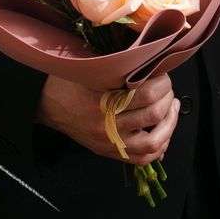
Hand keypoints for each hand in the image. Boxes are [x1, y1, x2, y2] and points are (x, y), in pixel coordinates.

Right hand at [34, 74, 179, 165]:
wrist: (47, 104)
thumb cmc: (70, 81)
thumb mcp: (92, 69)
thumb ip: (120, 67)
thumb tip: (150, 61)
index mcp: (102, 101)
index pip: (146, 93)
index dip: (162, 83)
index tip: (163, 74)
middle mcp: (107, 125)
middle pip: (153, 115)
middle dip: (168, 100)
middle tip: (168, 89)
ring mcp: (108, 142)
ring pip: (152, 143)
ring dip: (170, 126)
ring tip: (172, 110)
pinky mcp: (108, 152)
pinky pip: (140, 159)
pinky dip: (158, 148)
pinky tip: (163, 132)